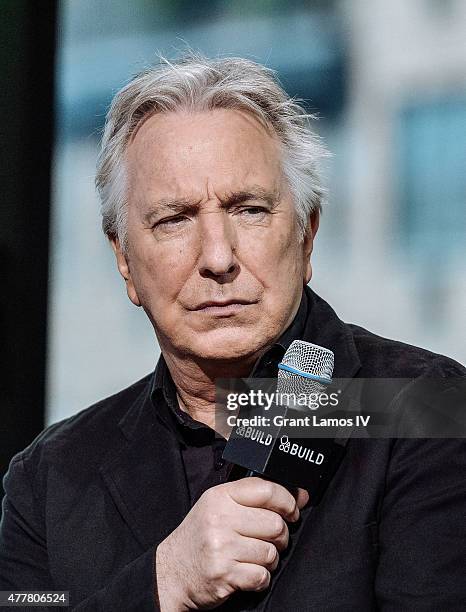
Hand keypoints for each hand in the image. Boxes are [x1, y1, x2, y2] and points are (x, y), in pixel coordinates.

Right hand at [155, 478, 308, 610]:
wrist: (171, 572)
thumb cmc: (200, 537)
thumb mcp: (218, 507)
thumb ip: (254, 499)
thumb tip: (300, 495)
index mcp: (220, 496)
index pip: (266, 489)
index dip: (287, 500)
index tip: (292, 511)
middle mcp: (219, 518)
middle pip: (274, 523)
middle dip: (280, 536)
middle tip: (272, 540)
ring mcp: (221, 547)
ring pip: (271, 552)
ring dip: (270, 560)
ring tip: (255, 558)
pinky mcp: (224, 574)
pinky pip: (261, 576)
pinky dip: (260, 578)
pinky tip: (248, 574)